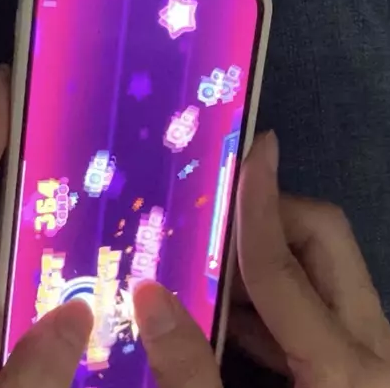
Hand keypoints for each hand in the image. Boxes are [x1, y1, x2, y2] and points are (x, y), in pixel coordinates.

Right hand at [132, 133, 389, 387]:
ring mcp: (369, 349)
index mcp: (343, 368)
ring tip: (205, 266)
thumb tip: (148, 296)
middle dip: (264, 217)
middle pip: (322, 239)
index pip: (282, 266)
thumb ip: (189, 369)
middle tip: (208, 224)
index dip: (257, 205)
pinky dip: (272, 293)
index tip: (254, 149)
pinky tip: (227, 312)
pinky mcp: (357, 360)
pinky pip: (317, 301)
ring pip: (322, 264)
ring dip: (263, 253)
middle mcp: (371, 346)